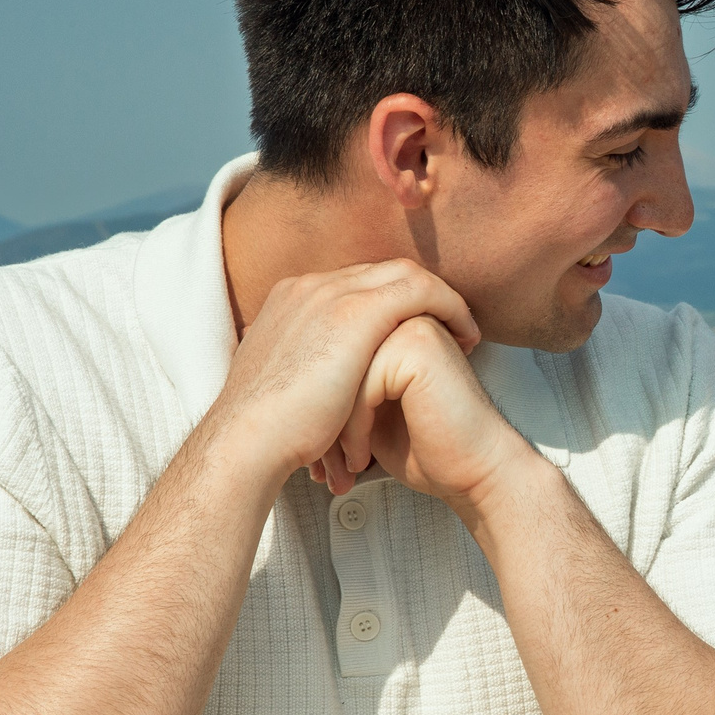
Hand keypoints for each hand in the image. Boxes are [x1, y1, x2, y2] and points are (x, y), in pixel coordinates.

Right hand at [208, 260, 480, 493]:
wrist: (247, 442)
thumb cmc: (269, 433)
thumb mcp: (286, 387)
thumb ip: (306, 371)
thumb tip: (320, 388)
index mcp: (290, 301)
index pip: (354, 284)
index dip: (392, 303)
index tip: (416, 330)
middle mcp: (308, 287)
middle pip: (380, 272)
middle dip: (420, 295)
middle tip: (451, 324)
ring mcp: (328, 293)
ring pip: (404, 274)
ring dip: (442, 299)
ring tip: (466, 332)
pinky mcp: (354, 312)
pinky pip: (421, 290)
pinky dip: (450, 307)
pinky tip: (467, 335)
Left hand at [334, 314, 542, 508]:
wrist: (471, 473)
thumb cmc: (421, 447)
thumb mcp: (368, 408)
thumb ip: (343, 378)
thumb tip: (289, 383)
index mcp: (388, 324)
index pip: (329, 353)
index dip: (318, 406)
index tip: (319, 452)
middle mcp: (400, 316)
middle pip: (330, 363)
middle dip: (320, 418)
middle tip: (323, 466)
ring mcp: (410, 326)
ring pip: (339, 375)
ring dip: (334, 429)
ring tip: (340, 468)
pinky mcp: (417, 346)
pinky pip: (359, 386)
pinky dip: (352, 430)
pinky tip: (361, 460)